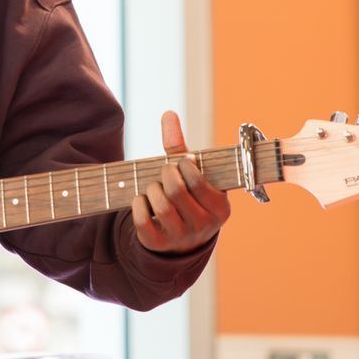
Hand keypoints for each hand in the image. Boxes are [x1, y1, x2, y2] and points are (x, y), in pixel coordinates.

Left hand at [131, 110, 231, 253]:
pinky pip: (142, 220)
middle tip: (165, 172)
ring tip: (155, 187)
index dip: (184, 166)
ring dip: (152, 189)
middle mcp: (204, 226)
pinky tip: (143, 200)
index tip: (181, 163)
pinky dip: (138, 204)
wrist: (183, 238)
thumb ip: (179, 146)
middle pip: (176, 191)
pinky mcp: (158, 244)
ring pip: (160, 206)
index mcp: (220, 208)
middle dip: (166, 174)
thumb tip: (168, 114)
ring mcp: (181, 238)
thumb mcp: (192, 174)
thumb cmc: (190, 197)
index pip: (197, 181)